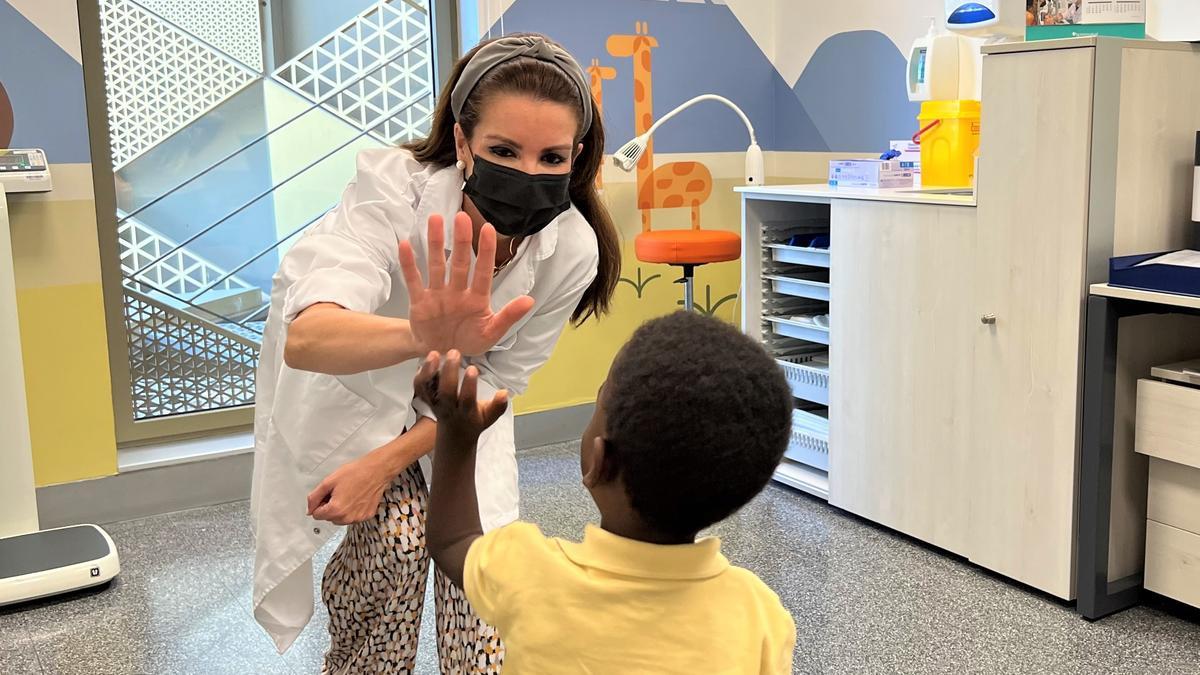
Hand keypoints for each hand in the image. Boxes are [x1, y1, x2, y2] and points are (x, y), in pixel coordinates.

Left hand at [307, 454, 389, 525]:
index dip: (319, 503)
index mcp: (335, 509)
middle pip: (329, 518)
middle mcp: (347, 518)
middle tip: (338, 492)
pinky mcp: (367, 516)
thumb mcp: (328, 481)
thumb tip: (309, 510)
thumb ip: (314, 497)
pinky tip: (356, 498)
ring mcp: (358, 518)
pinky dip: (352, 510)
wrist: (376, 471)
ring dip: (340, 510)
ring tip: (348, 494)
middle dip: (330, 507)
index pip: (316, 515)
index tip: (327, 494)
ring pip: (340, 519)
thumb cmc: (355, 473)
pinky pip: (352, 517)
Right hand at [398, 212, 534, 355]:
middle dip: (461, 240)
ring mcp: (438, 295)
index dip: (486, 251)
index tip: (488, 228)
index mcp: (478, 298)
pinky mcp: (420, 302)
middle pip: (460, 262)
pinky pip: (414, 280)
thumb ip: (508, 316)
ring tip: (435, 219)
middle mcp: (458, 291)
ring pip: (437, 265)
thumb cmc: (469, 341)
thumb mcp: (491, 333)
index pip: (484, 271)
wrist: (442, 356)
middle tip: (461, 216)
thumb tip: (530, 300)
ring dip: (436, 243)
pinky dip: (409, 264)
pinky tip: (406, 245)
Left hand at [414, 350, 508, 440]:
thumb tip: (504, 393)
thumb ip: (498, 406)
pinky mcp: (427, 400)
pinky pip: (420, 388)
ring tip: (434, 354)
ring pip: (428, 390)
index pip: (466, 399)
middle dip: (449, 372)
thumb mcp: (490, 417)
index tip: (473, 368)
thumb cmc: (475, 421)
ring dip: (429, 372)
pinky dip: (420, 375)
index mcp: (466, 412)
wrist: (455, 435)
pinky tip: (427, 361)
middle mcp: (448, 408)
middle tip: (454, 353)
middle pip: (445, 392)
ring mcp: (435, 404)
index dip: (469, 384)